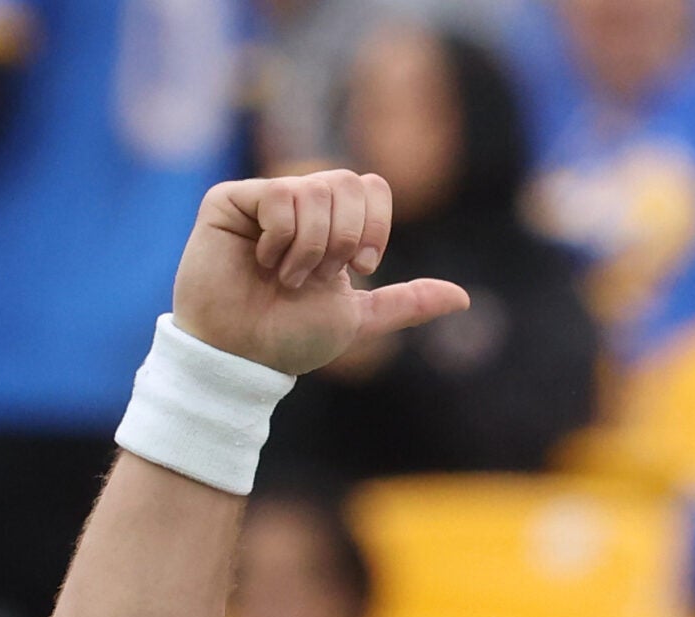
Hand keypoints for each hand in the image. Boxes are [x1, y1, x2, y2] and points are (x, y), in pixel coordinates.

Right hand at [171, 170, 468, 376]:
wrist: (244, 355)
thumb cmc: (291, 338)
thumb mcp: (360, 319)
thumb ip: (406, 302)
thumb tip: (463, 298)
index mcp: (333, 225)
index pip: (371, 186)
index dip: (376, 225)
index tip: (362, 268)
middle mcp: (301, 205)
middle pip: (348, 182)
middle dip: (345, 239)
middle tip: (318, 277)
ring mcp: (265, 199)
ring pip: (316, 189)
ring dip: (311, 248)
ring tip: (287, 278)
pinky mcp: (231, 200)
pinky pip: (279, 194)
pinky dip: (281, 238)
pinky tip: (262, 261)